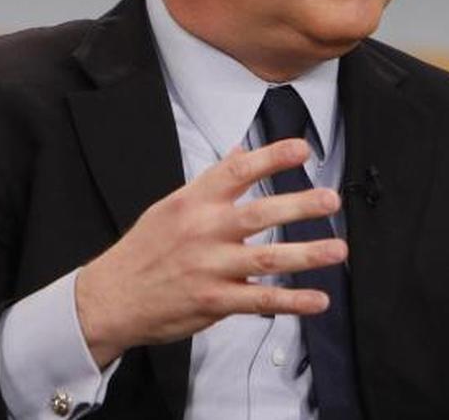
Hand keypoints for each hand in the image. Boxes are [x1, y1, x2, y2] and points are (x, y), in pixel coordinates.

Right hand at [74, 138, 345, 366]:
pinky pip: (261, 300)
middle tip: (331, 199)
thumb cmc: (144, 250)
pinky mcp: (214, 301)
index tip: (302, 148)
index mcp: (193, 201)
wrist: (111, 298)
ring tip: (337, 249)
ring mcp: (210, 267)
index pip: (236, 171)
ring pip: (267, 258)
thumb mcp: (170, 207)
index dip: (271, 157)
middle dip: (300, 206)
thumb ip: (210, 183)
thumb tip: (240, 153)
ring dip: (307, 254)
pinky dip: (293, 301)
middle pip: (260, 214)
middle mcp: (204, 230)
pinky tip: (318, 299)